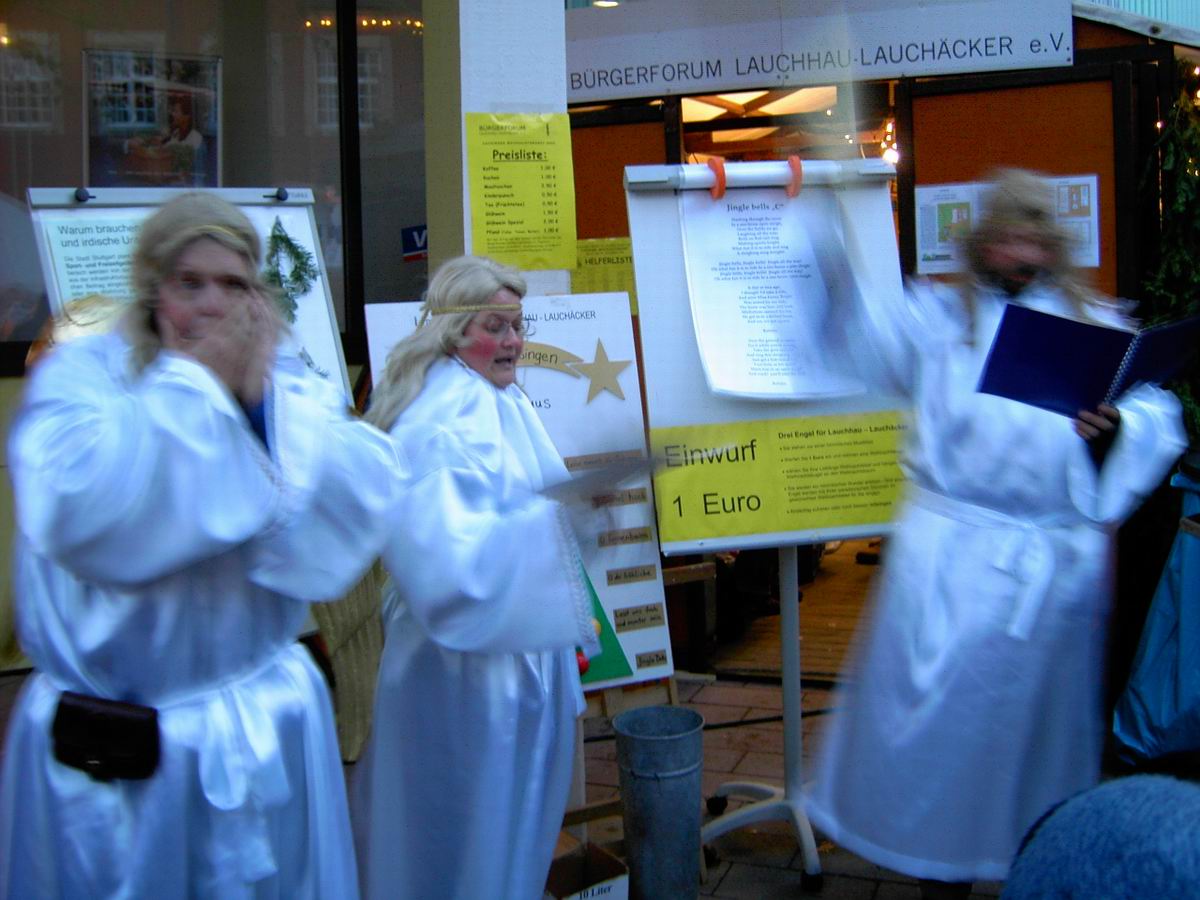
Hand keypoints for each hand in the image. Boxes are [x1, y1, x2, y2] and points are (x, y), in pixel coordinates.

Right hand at [160, 295, 274, 402]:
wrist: (191, 399)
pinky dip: (259, 344)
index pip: (231, 319)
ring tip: (261, 315)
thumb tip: (160, 313)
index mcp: (212, 340)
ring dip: (257, 325)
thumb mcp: (172, 351)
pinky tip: (262, 338)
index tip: (244, 298)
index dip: (240, 308)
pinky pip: (255, 355)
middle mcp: (228, 348)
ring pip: (252, 339)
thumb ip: (168, 330)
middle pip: (245, 326)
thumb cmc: (180, 374)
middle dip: (251, 313)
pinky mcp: (242, 373)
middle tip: (256, 302)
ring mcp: (237, 361)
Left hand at [1073, 403, 1119, 468]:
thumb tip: (1088, 405)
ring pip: (1096, 434)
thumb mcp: (1107, 417)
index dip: (1108, 411)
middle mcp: (1114, 431)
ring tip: (1075, 420)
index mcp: (1118, 421)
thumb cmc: (1104, 423)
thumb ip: (1101, 412)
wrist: (1106, 443)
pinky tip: (1076, 427)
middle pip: (1106, 426)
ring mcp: (1107, 440)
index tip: (1099, 406)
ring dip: (1084, 426)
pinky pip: (1090, 440)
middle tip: (1080, 412)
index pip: (1116, 416)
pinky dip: (1082, 433)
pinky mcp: (1099, 446)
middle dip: (1092, 418)